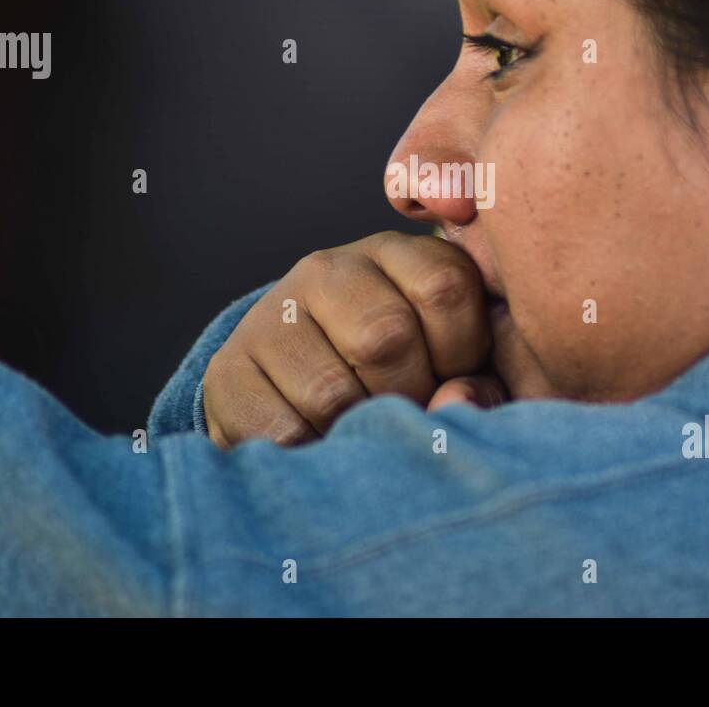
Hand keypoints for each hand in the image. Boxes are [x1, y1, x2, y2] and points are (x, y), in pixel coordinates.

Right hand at [202, 231, 503, 448]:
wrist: (294, 395)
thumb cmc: (401, 379)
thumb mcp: (451, 365)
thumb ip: (480, 380)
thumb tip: (457, 403)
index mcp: (397, 255)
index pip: (444, 287)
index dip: (462, 351)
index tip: (453, 376)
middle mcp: (330, 270)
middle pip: (386, 336)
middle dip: (407, 395)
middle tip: (405, 413)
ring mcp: (271, 314)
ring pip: (332, 390)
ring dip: (358, 430)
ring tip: (364, 431)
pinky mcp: (228, 369)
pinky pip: (283, 428)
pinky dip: (314, 453)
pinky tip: (322, 443)